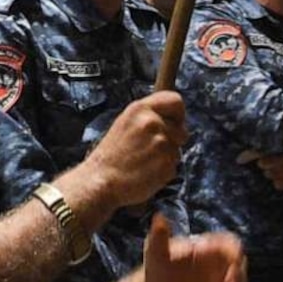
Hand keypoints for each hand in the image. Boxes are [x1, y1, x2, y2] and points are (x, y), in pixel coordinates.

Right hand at [76, 91, 186, 210]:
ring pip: (177, 149)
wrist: (101, 181)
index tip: (175, 122)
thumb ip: (148, 116)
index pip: (175, 100)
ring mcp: (161, 143)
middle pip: (181, 129)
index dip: (178, 113)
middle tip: (155, 148)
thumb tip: (170, 118)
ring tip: (145, 161)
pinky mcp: (167, 163)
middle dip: (174, 139)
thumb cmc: (110, 156)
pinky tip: (147, 171)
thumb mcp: (125, 123)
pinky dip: (164, 170)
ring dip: (166, 156)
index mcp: (140, 109)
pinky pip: (174, 165)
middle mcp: (152, 122)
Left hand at [135, 218, 244, 281]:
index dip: (234, 252)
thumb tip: (159, 216)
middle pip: (239, 267)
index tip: (233, 262)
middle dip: (237, 279)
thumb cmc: (156, 269)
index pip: (230, 244)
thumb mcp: (155, 252)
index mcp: (209, 247)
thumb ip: (159, 236)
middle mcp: (220, 264)